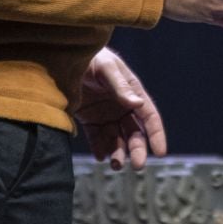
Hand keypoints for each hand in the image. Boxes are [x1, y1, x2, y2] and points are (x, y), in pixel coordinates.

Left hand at [76, 47, 166, 169]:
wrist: (61, 57)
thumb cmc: (90, 57)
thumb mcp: (106, 68)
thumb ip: (120, 86)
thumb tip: (138, 104)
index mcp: (132, 93)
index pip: (149, 117)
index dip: (156, 134)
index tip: (161, 152)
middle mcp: (122, 107)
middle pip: (135, 134)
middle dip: (138, 150)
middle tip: (138, 166)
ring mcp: (106, 116)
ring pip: (117, 141)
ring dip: (119, 154)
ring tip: (115, 164)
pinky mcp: (89, 121)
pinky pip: (97, 140)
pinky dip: (100, 150)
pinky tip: (100, 156)